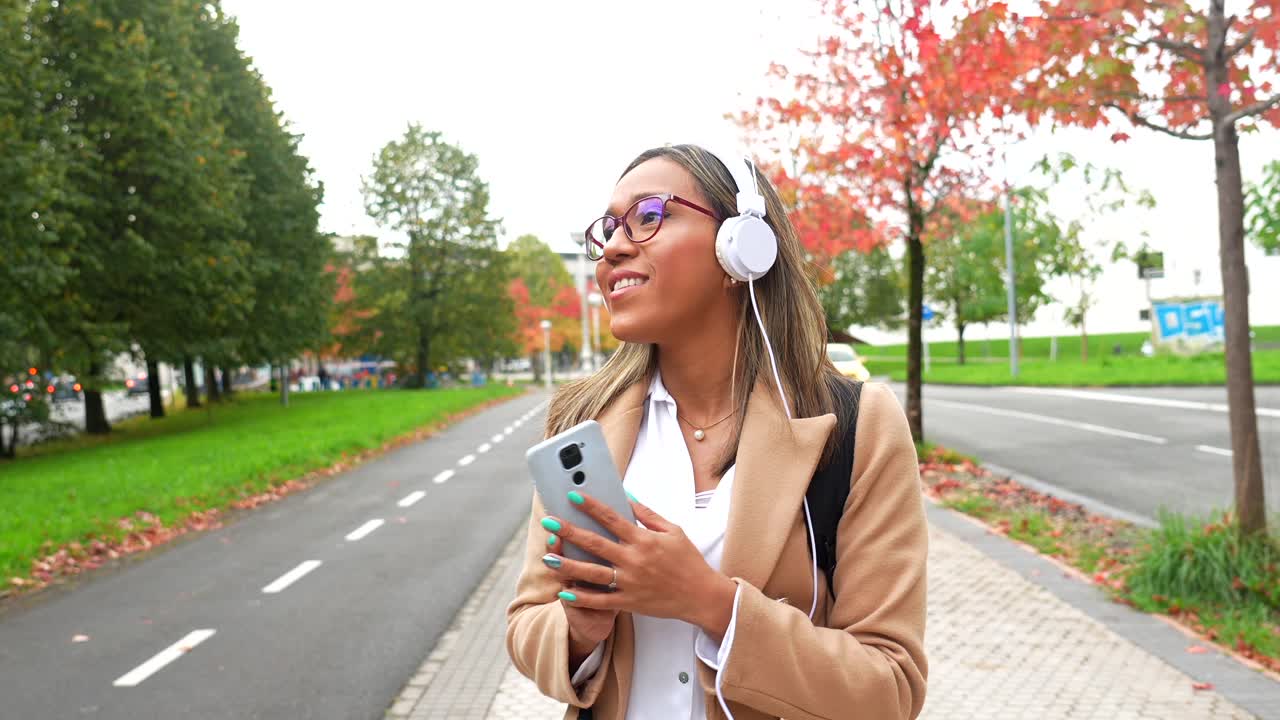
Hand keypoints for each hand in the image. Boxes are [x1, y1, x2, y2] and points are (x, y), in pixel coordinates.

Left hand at [539, 491, 736, 637]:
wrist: (701, 595)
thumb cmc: (688, 561)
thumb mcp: (673, 531)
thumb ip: (648, 514)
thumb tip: (628, 496)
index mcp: (644, 539)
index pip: (612, 517)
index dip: (590, 506)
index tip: (572, 496)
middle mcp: (634, 560)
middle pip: (595, 544)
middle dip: (569, 532)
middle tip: (549, 522)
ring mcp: (630, 582)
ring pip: (592, 573)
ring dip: (568, 565)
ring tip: (547, 558)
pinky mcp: (629, 602)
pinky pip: (601, 601)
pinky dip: (582, 598)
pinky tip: (564, 592)